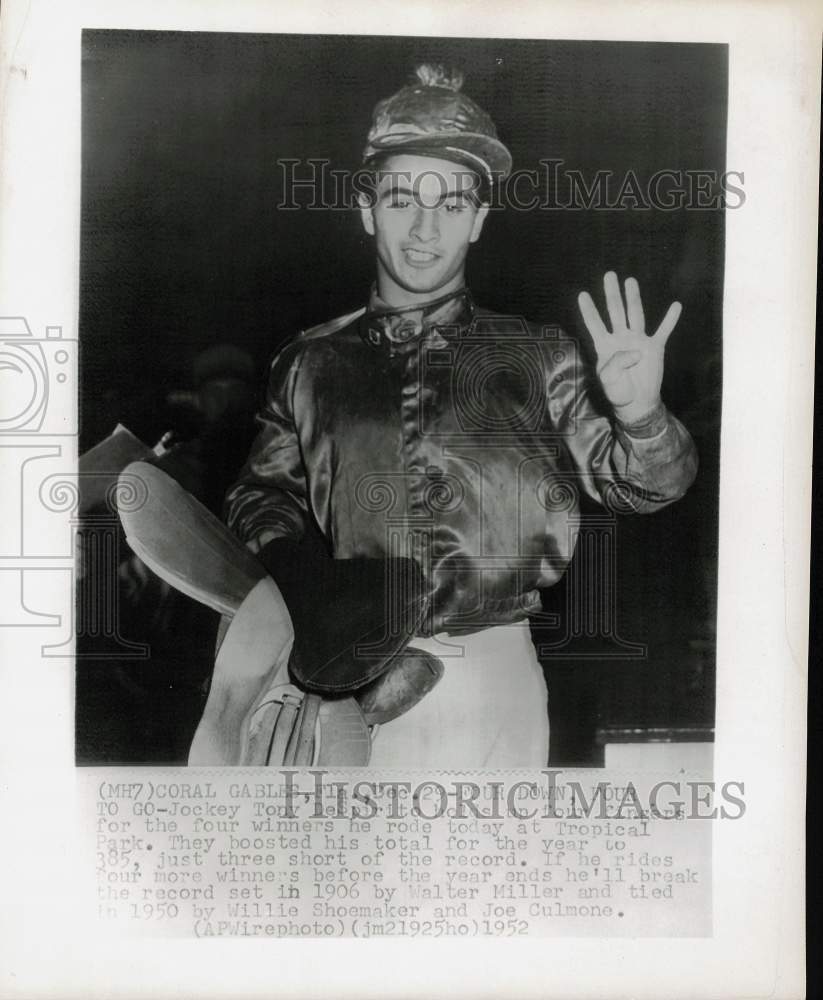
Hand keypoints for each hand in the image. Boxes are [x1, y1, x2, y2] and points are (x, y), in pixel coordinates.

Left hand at [577, 271, 681, 424]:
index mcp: (605, 345)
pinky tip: (676, 306)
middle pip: (615, 311)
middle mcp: (620, 338)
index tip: (582, 294)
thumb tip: (635, 351)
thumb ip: (617, 363)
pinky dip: (670, 319)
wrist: (636, 403)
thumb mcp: (608, 379)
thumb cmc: (618, 392)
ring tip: (630, 281)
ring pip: (636, 314)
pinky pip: (663, 331)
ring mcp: (638, 340)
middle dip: (611, 293)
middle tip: (609, 275)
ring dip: (633, 297)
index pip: (595, 324)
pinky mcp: (655, 347)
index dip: (589, 310)